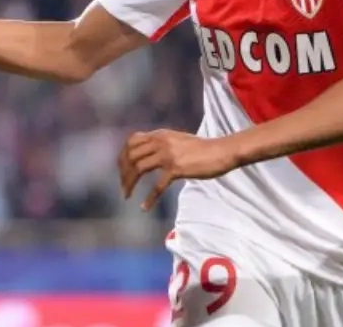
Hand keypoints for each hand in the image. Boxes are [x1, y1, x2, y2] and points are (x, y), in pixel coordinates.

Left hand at [118, 129, 238, 210]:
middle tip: (123, 185)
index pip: (131, 142)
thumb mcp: (177, 140)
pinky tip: (144, 207)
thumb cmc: (202, 149)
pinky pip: (157, 186)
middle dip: (123, 172)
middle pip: (131, 156)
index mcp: (159, 134)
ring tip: (126, 194)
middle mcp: (160, 142)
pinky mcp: (177, 168)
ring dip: (129, 183)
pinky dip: (149, 198)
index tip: (122, 170)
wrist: (221, 151)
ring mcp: (168, 155)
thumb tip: (148, 151)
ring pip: (139, 168)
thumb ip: (162, 143)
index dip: (123, 156)